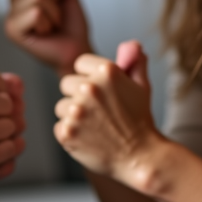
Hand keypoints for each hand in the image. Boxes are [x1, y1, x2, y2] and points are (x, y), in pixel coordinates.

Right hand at [5, 0, 91, 75]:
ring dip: (53, 12)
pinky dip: (48, 22)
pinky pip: (35, 12)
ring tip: (51, 26)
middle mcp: (13, 4)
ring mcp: (10, 17)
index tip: (58, 4)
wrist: (76, 52)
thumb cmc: (72, 30)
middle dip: (54, 0)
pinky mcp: (12, 30)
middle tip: (55, 18)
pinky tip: (45, 34)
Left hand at [55, 41, 162, 187]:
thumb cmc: (140, 121)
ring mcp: (76, 111)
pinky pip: (59, 127)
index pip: (79, 63)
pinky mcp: (67, 132)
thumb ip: (134, 62)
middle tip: (98, 111)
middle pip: (66, 84)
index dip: (89, 77)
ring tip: (94, 126)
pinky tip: (88, 138)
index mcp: (106, 71)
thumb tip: (131, 45)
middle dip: (78, 96)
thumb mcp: (142, 86)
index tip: (101, 91)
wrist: (140, 156)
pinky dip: (70, 134)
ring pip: (61, 106)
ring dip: (73, 116)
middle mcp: (89, 88)